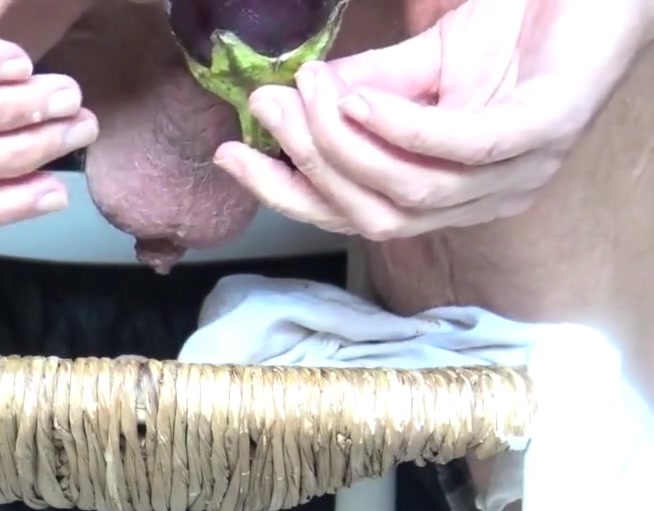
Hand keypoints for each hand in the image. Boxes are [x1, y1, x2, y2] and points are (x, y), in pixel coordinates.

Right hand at [212, 0, 651, 239]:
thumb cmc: (515, 24)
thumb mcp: (414, 67)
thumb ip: (356, 94)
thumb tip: (280, 105)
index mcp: (454, 195)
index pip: (358, 217)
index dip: (290, 193)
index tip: (231, 155)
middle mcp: (487, 201)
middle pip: (376, 216)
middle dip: (309, 166)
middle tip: (268, 110)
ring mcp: (521, 174)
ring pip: (410, 192)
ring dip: (343, 145)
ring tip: (307, 93)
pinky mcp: (548, 131)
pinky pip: (457, 147)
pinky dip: (398, 126)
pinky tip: (354, 97)